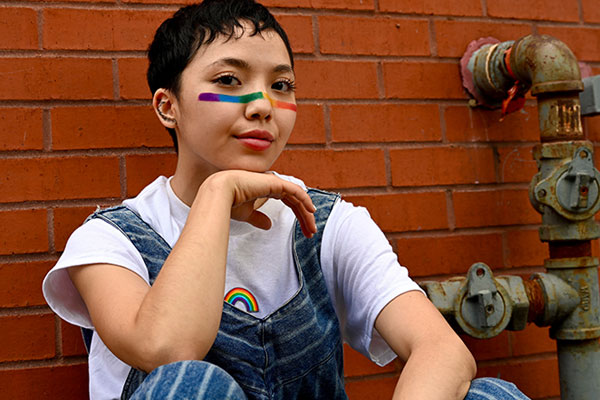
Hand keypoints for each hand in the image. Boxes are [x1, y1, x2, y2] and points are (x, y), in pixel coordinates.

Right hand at [202, 170, 316, 237]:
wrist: (218, 194)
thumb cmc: (228, 203)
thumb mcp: (246, 214)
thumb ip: (258, 218)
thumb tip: (268, 225)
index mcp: (265, 188)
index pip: (289, 201)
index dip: (299, 215)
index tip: (305, 231)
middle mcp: (272, 183)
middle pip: (296, 200)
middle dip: (305, 217)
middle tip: (311, 232)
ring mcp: (274, 182)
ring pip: (298, 197)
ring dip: (306, 213)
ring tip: (312, 228)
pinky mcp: (275, 182)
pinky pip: (295, 191)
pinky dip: (305, 199)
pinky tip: (311, 210)